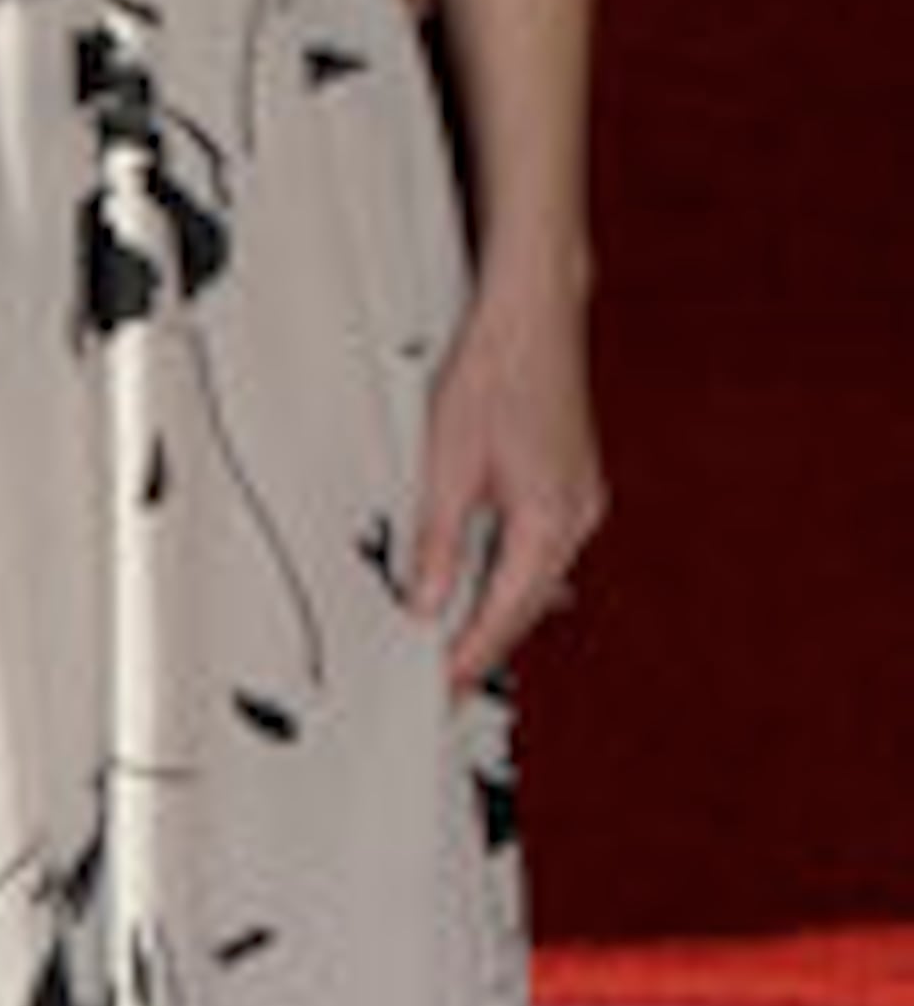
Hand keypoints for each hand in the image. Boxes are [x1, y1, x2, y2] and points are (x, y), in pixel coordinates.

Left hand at [400, 268, 602, 689]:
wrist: (534, 315)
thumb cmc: (495, 372)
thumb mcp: (447, 462)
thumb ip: (439, 540)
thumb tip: (426, 602)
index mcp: (551, 522)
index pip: (504, 614)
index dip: (469, 657)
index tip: (442, 690)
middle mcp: (577, 519)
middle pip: (523, 604)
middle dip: (483, 643)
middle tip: (443, 682)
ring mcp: (580, 501)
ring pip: (532, 578)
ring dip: (496, 610)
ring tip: (453, 644)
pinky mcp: (570, 484)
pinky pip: (538, 550)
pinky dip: (508, 574)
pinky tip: (481, 584)